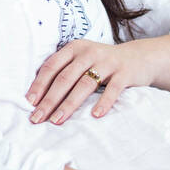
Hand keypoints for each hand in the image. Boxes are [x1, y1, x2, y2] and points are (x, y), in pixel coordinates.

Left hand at [27, 38, 159, 124]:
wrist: (140, 57)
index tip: (29, 103)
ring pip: (85, 84)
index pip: (52, 66)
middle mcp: (89, 52)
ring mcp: (108, 62)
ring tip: (57, 121)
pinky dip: (103, 102)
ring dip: (69, 105)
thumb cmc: (104, 64)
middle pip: (65, 78)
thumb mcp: (83, 59)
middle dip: (49, 100)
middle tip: (37, 118)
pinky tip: (95, 115)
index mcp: (75, 48)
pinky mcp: (125, 72)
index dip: (39, 85)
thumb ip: (64, 71)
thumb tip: (37, 98)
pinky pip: (113, 89)